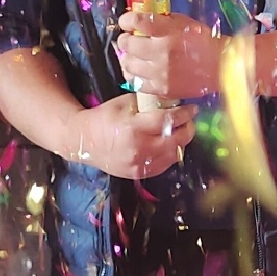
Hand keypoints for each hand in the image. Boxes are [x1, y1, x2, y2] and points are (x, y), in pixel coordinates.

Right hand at [68, 97, 192, 178]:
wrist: (84, 142)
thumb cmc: (104, 118)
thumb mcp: (125, 103)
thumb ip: (149, 103)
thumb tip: (172, 101)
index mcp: (133, 128)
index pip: (168, 121)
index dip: (184, 114)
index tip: (192, 108)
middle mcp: (138, 149)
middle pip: (176, 141)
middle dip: (187, 129)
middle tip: (188, 121)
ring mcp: (139, 165)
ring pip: (173, 155)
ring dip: (181, 143)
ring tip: (179, 132)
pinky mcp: (138, 174)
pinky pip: (164, 165)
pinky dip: (170, 154)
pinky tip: (168, 144)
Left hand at [114, 10, 227, 100]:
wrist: (222, 66)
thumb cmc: (203, 41)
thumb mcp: (184, 22)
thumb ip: (161, 21)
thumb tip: (140, 21)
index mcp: (168, 31)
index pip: (137, 21)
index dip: (127, 20)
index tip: (126, 22)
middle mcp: (162, 52)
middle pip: (128, 44)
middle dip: (125, 39)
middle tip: (128, 39)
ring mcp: (161, 72)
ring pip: (128, 64)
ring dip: (127, 58)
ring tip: (132, 56)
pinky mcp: (162, 88)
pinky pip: (137, 82)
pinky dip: (133, 75)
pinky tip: (138, 70)